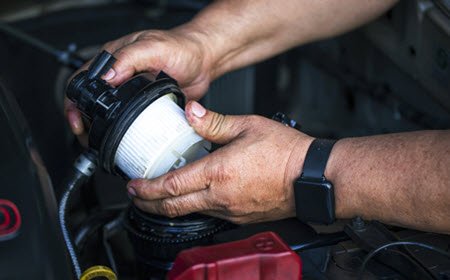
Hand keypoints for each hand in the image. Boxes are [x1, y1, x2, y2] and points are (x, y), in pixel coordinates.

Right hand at [65, 26, 212, 134]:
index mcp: (114, 59)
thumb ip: (129, 58)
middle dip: (84, 120)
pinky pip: (131, 121)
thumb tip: (107, 76)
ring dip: (102, 128)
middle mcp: (120, 76)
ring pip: (109, 113)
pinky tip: (126, 138)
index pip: (84, 80)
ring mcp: (132, 92)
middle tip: (87, 135)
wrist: (204, 61)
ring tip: (101, 142)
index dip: (74, 100)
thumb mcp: (153, 48)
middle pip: (91, 101)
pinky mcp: (146, 106)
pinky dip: (126, 131)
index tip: (77, 117)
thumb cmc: (181, 47)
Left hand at [127, 101, 313, 223]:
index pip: (172, 186)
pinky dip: (194, 207)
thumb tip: (191, 112)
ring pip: (191, 213)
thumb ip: (213, 121)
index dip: (147, 188)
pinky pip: (210, 215)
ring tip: (159, 196)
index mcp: (219, 172)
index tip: (134, 185)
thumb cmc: (286, 153)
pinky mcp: (240, 217)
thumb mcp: (247, 126)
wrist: (312, 177)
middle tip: (136, 196)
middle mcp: (221, 196)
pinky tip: (194, 196)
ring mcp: (230, 211)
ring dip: (170, 207)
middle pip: (174, 207)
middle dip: (149, 204)